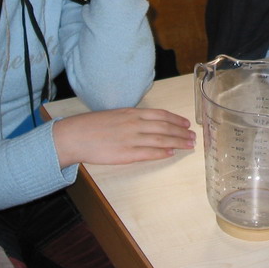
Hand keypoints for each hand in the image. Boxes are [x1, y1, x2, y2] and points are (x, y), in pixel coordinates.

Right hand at [52, 107, 194, 167]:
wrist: (75, 136)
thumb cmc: (92, 125)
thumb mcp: (115, 115)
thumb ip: (132, 118)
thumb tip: (147, 122)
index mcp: (132, 113)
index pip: (161, 115)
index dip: (176, 119)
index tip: (187, 123)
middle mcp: (134, 124)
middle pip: (165, 127)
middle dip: (181, 132)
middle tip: (193, 136)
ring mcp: (131, 139)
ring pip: (161, 140)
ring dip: (177, 142)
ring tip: (189, 145)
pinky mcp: (126, 154)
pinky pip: (148, 153)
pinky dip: (162, 152)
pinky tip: (171, 153)